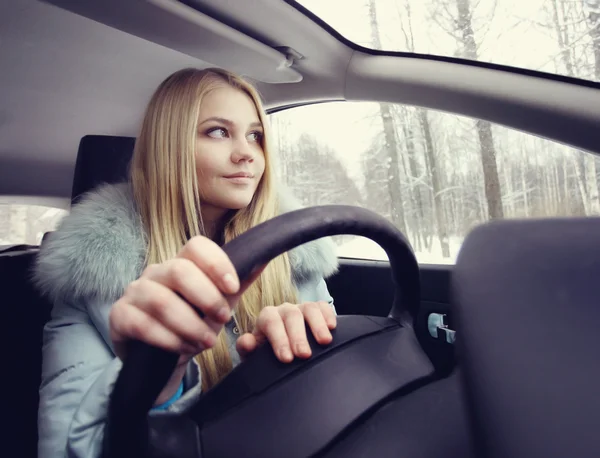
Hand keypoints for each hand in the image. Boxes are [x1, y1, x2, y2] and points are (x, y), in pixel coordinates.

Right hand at [109, 236, 245, 403]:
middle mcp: (156, 272)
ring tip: (206, 342)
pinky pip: (141, 324)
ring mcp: (135, 293)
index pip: (197, 246)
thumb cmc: (192, 323)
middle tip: (223, 320)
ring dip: (190, 325)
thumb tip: (264, 258)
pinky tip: (183, 349)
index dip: (217, 264)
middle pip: (179, 270)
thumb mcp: (220, 304)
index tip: (232, 287)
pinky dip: (168, 339)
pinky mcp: (119, 317)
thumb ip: (239, 283)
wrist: (161, 357)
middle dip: (207, 297)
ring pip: (162, 301)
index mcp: (182, 264)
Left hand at [236, 301, 336, 362]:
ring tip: (324, 342)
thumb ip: (247, 347)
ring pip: (309, 308)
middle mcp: (284, 310)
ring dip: (317, 325)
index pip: (271, 322)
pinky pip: (323, 307)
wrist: (281, 351)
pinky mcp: (317, 310)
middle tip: (304, 355)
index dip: (279, 339)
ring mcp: (301, 308)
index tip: (286, 358)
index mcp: (267, 317)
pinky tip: (332, 327)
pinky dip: (328, 315)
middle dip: (298, 336)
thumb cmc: (267, 353)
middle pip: (292, 315)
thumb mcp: (254, 354)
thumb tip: (248, 342)